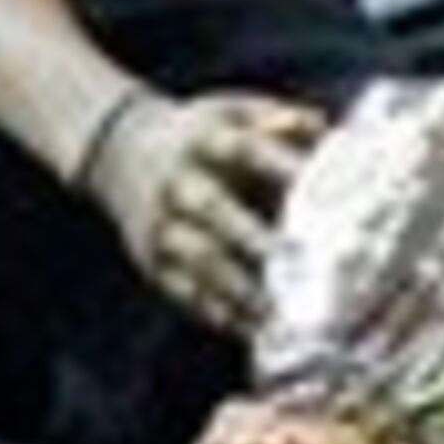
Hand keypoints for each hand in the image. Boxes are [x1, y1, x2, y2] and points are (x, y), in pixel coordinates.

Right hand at [89, 89, 317, 333]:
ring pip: (199, 258)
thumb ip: (278, 119)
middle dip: (254, 236)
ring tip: (281, 310)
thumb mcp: (230, 111)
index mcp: (202, 139)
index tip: (316, 186)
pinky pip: (185, 292)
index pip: (245, 149)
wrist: (118, 151)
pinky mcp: (152, 261)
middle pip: (214, 208)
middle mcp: (176, 181)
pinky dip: (221, 314)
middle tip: (298, 261)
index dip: (280, 165)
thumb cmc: (199, 134)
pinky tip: (256, 332)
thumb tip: (325, 128)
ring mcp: (160, 224)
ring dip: (240, 287)